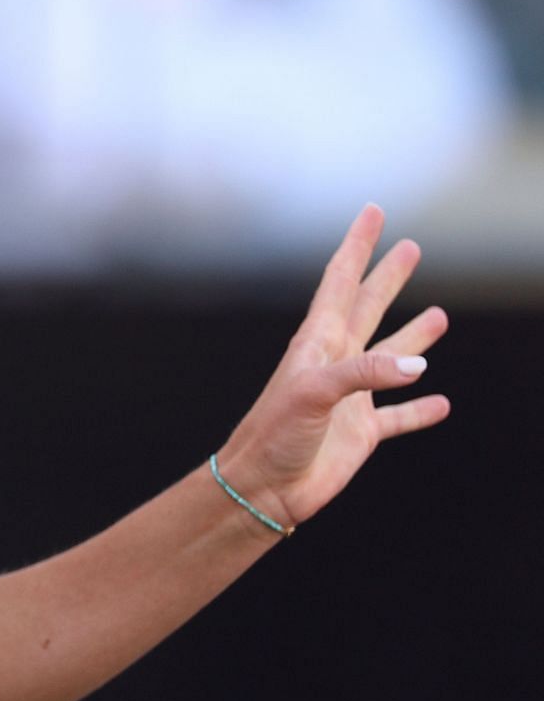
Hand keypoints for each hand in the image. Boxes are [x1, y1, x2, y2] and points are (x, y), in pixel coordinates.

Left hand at [215, 205, 450, 530]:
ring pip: (389, 359)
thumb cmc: (273, 436)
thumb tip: (418, 365)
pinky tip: (440, 401)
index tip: (373, 211)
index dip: (357, 246)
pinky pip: (398, 417)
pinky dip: (419, 409)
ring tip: (439, 316)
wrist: (261, 488)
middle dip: (387, 278)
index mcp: (316, 343)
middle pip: (367, 308)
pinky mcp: (360, 433)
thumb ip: (364, 374)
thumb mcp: (313, 395)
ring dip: (413, 338)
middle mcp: (335, 363)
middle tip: (410, 247)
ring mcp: (350, 397)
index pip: (340, 281)